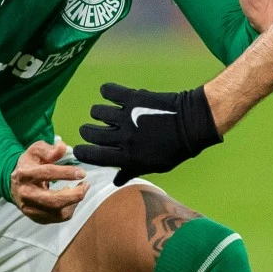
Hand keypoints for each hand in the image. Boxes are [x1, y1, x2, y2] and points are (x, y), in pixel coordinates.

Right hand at [10, 141, 86, 222]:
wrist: (15, 184)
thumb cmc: (29, 165)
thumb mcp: (36, 151)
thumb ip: (49, 150)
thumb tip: (62, 147)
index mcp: (24, 174)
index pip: (46, 174)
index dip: (66, 173)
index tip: (82, 173)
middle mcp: (26, 194)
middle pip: (53, 201)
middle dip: (74, 195)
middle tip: (86, 185)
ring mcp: (30, 209)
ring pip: (58, 213)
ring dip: (74, 202)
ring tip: (79, 189)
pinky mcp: (37, 218)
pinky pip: (58, 218)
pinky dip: (69, 209)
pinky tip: (69, 198)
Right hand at [75, 83, 221, 182]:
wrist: (193, 122)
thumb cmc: (176, 148)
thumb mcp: (154, 165)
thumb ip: (132, 170)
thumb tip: (116, 180)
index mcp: (128, 157)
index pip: (93, 156)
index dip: (82, 152)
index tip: (80, 149)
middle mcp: (124, 138)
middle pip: (91, 133)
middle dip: (87, 131)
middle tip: (91, 129)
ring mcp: (128, 117)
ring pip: (98, 112)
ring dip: (99, 112)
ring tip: (105, 113)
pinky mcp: (133, 98)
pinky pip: (109, 92)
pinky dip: (107, 91)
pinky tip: (110, 94)